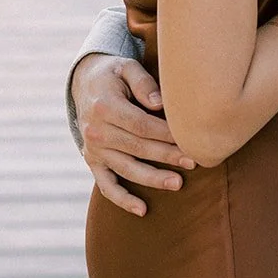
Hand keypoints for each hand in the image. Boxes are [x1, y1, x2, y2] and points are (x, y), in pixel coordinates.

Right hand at [73, 53, 194, 216]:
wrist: (84, 83)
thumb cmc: (113, 74)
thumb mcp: (126, 67)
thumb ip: (143, 83)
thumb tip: (160, 103)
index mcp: (106, 107)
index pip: (142, 125)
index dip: (166, 134)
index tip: (189, 138)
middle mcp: (96, 132)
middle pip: (138, 148)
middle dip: (167, 156)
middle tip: (193, 161)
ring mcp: (93, 150)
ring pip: (126, 169)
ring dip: (153, 178)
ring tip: (178, 183)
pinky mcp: (92, 162)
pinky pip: (106, 186)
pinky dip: (122, 200)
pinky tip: (142, 210)